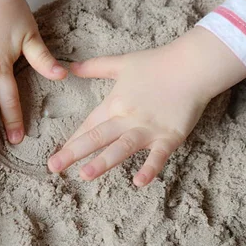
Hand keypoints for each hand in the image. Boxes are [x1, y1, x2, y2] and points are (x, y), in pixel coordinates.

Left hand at [47, 27, 245, 186]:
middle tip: (54, 167)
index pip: (89, 125)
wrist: (191, 65)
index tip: (56, 156)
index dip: (72, 140)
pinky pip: (158, 155)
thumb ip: (94, 67)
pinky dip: (149, 168)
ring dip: (103, 162)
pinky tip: (139, 182)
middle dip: (74, 153)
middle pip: (97, 137)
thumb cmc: (157, 63)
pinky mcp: (169, 136)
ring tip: (85, 175)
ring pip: (121, 147)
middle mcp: (127, 118)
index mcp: (114, 103)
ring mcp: (148, 129)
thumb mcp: (121, 63)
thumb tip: (69, 67)